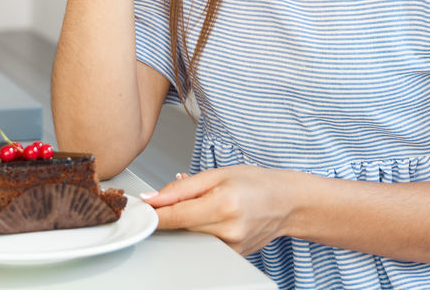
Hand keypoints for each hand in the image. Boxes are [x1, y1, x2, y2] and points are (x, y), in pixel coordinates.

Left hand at [140, 166, 293, 254]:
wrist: (288, 203)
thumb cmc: (257, 184)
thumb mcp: (218, 174)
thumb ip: (182, 187)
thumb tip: (153, 198)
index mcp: (224, 205)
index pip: (175, 215)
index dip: (154, 212)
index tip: (141, 208)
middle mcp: (228, 230)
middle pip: (181, 227)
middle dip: (173, 212)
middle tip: (182, 197)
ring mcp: (231, 247)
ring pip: (191, 236)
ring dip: (189, 222)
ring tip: (208, 205)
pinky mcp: (233, 256)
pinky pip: (204, 244)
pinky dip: (202, 231)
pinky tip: (216, 219)